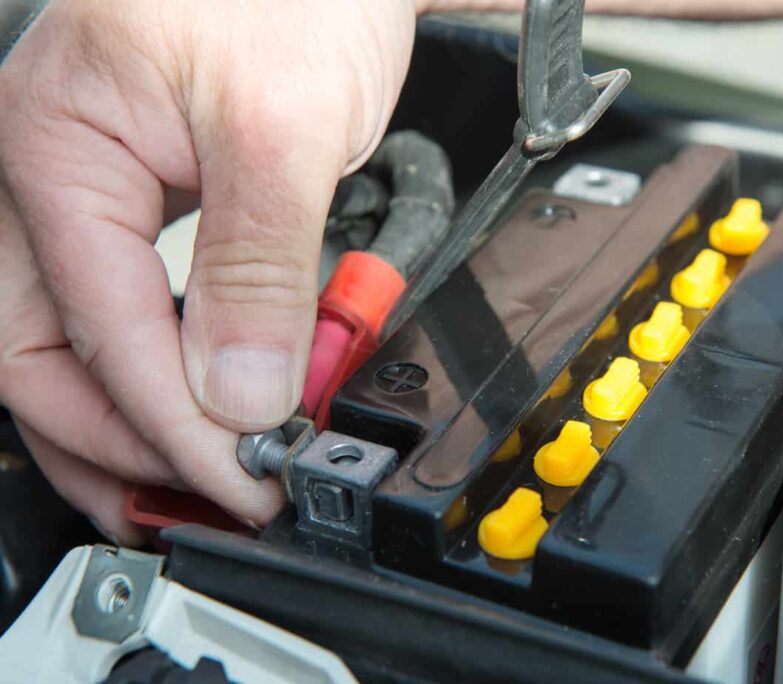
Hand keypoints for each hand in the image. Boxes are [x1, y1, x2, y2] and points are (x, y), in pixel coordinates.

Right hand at [0, 0, 415, 542]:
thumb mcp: (283, 126)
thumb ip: (254, 267)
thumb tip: (240, 391)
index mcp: (53, 153)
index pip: (101, 336)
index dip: (171, 430)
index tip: (237, 483)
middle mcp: (44, 175)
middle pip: (36, 355)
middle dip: (111, 446)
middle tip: (188, 508)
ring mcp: (83, 186)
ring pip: (61, 340)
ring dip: (117, 421)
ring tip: (177, 484)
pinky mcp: (135, 195)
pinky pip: (113, 303)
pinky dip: (148, 366)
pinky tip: (189, 400)